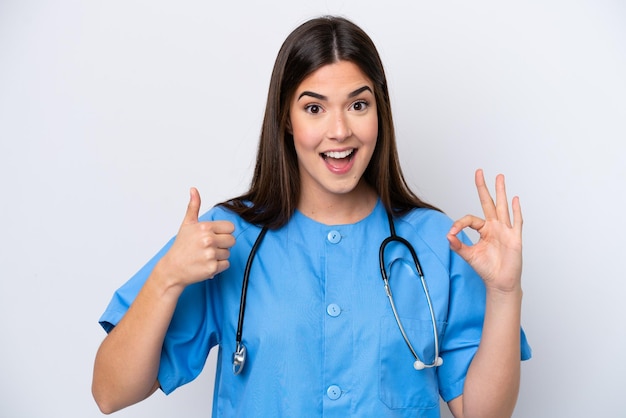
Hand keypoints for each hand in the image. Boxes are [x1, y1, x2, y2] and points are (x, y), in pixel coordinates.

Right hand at [158, 188, 235, 286]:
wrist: (172, 268)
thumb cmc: (181, 247)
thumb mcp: (187, 224)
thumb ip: (193, 206)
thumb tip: (194, 190)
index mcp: (205, 227)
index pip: (230, 228)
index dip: (223, 232)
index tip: (213, 236)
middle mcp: (209, 240)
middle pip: (232, 240)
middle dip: (223, 244)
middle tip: (208, 247)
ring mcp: (211, 254)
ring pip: (228, 253)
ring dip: (219, 256)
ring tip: (205, 256)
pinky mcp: (212, 268)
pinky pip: (226, 264)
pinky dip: (218, 266)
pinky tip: (206, 264)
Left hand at [447, 169, 522, 292]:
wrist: (500, 282)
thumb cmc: (486, 268)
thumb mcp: (469, 256)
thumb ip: (458, 246)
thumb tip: (448, 236)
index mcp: (483, 230)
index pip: (470, 219)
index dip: (459, 224)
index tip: (452, 234)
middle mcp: (494, 227)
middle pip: (488, 203)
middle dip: (483, 188)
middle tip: (479, 172)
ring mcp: (505, 230)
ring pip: (502, 207)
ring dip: (501, 192)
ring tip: (499, 177)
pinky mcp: (514, 238)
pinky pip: (516, 221)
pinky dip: (516, 210)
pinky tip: (515, 199)